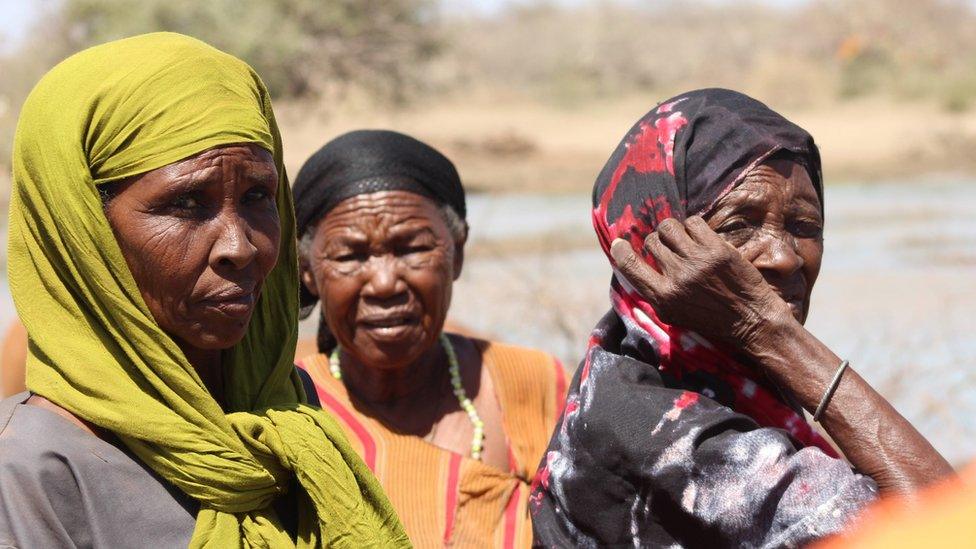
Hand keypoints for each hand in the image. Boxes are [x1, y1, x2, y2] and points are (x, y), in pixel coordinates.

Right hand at [610, 216, 792, 345]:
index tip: (620, 243)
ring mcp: (697, 261)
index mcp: (662, 297)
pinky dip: (694, 227)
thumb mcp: (673, 315)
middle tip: (669, 248)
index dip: (621, 250)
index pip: (629, 266)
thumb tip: (632, 264)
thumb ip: (653, 291)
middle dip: (657, 242)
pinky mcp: (717, 249)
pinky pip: (694, 222)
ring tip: (682, 239)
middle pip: (652, 241)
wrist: (751, 320)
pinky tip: (700, 238)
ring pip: (669, 227)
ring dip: (673, 231)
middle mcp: (677, 277)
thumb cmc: (711, 320)